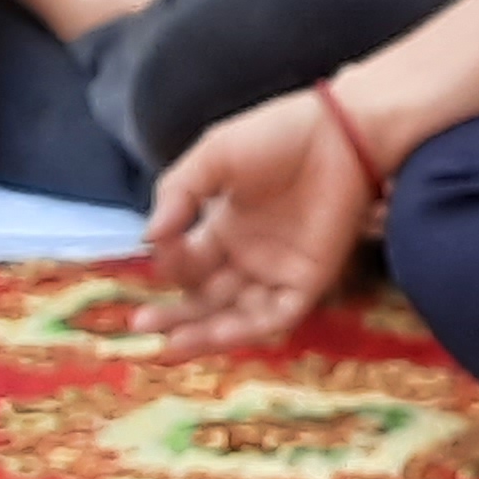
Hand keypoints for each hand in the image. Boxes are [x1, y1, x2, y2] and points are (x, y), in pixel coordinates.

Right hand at [140, 90, 375, 352]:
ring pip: (236, 315)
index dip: (169, 261)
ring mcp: (278, 270)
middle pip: (205, 298)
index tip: (158, 248)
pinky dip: (247, 329)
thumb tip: (147, 237)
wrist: (337, 132)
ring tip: (170, 346)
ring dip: (204, 334)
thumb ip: (179, 193)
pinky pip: (276, 315)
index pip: (187, 262)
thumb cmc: (276, 135)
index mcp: (224, 228)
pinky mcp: (309, 279)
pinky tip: (216, 335)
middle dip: (174, 315)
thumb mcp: (214, 157)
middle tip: (141, 326)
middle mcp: (248, 256)